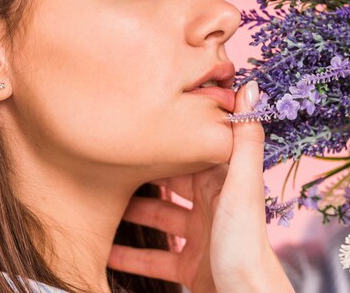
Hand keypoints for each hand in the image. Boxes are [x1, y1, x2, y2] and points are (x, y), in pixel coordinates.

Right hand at [107, 81, 293, 292]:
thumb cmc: (245, 244)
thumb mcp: (241, 186)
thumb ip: (244, 139)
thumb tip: (251, 86)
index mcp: (223, 181)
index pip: (192, 151)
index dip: (169, 138)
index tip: (140, 122)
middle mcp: (212, 204)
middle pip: (170, 183)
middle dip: (142, 174)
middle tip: (108, 161)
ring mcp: (199, 235)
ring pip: (158, 218)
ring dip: (130, 213)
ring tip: (99, 201)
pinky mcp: (190, 264)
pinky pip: (155, 255)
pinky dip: (131, 253)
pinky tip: (106, 248)